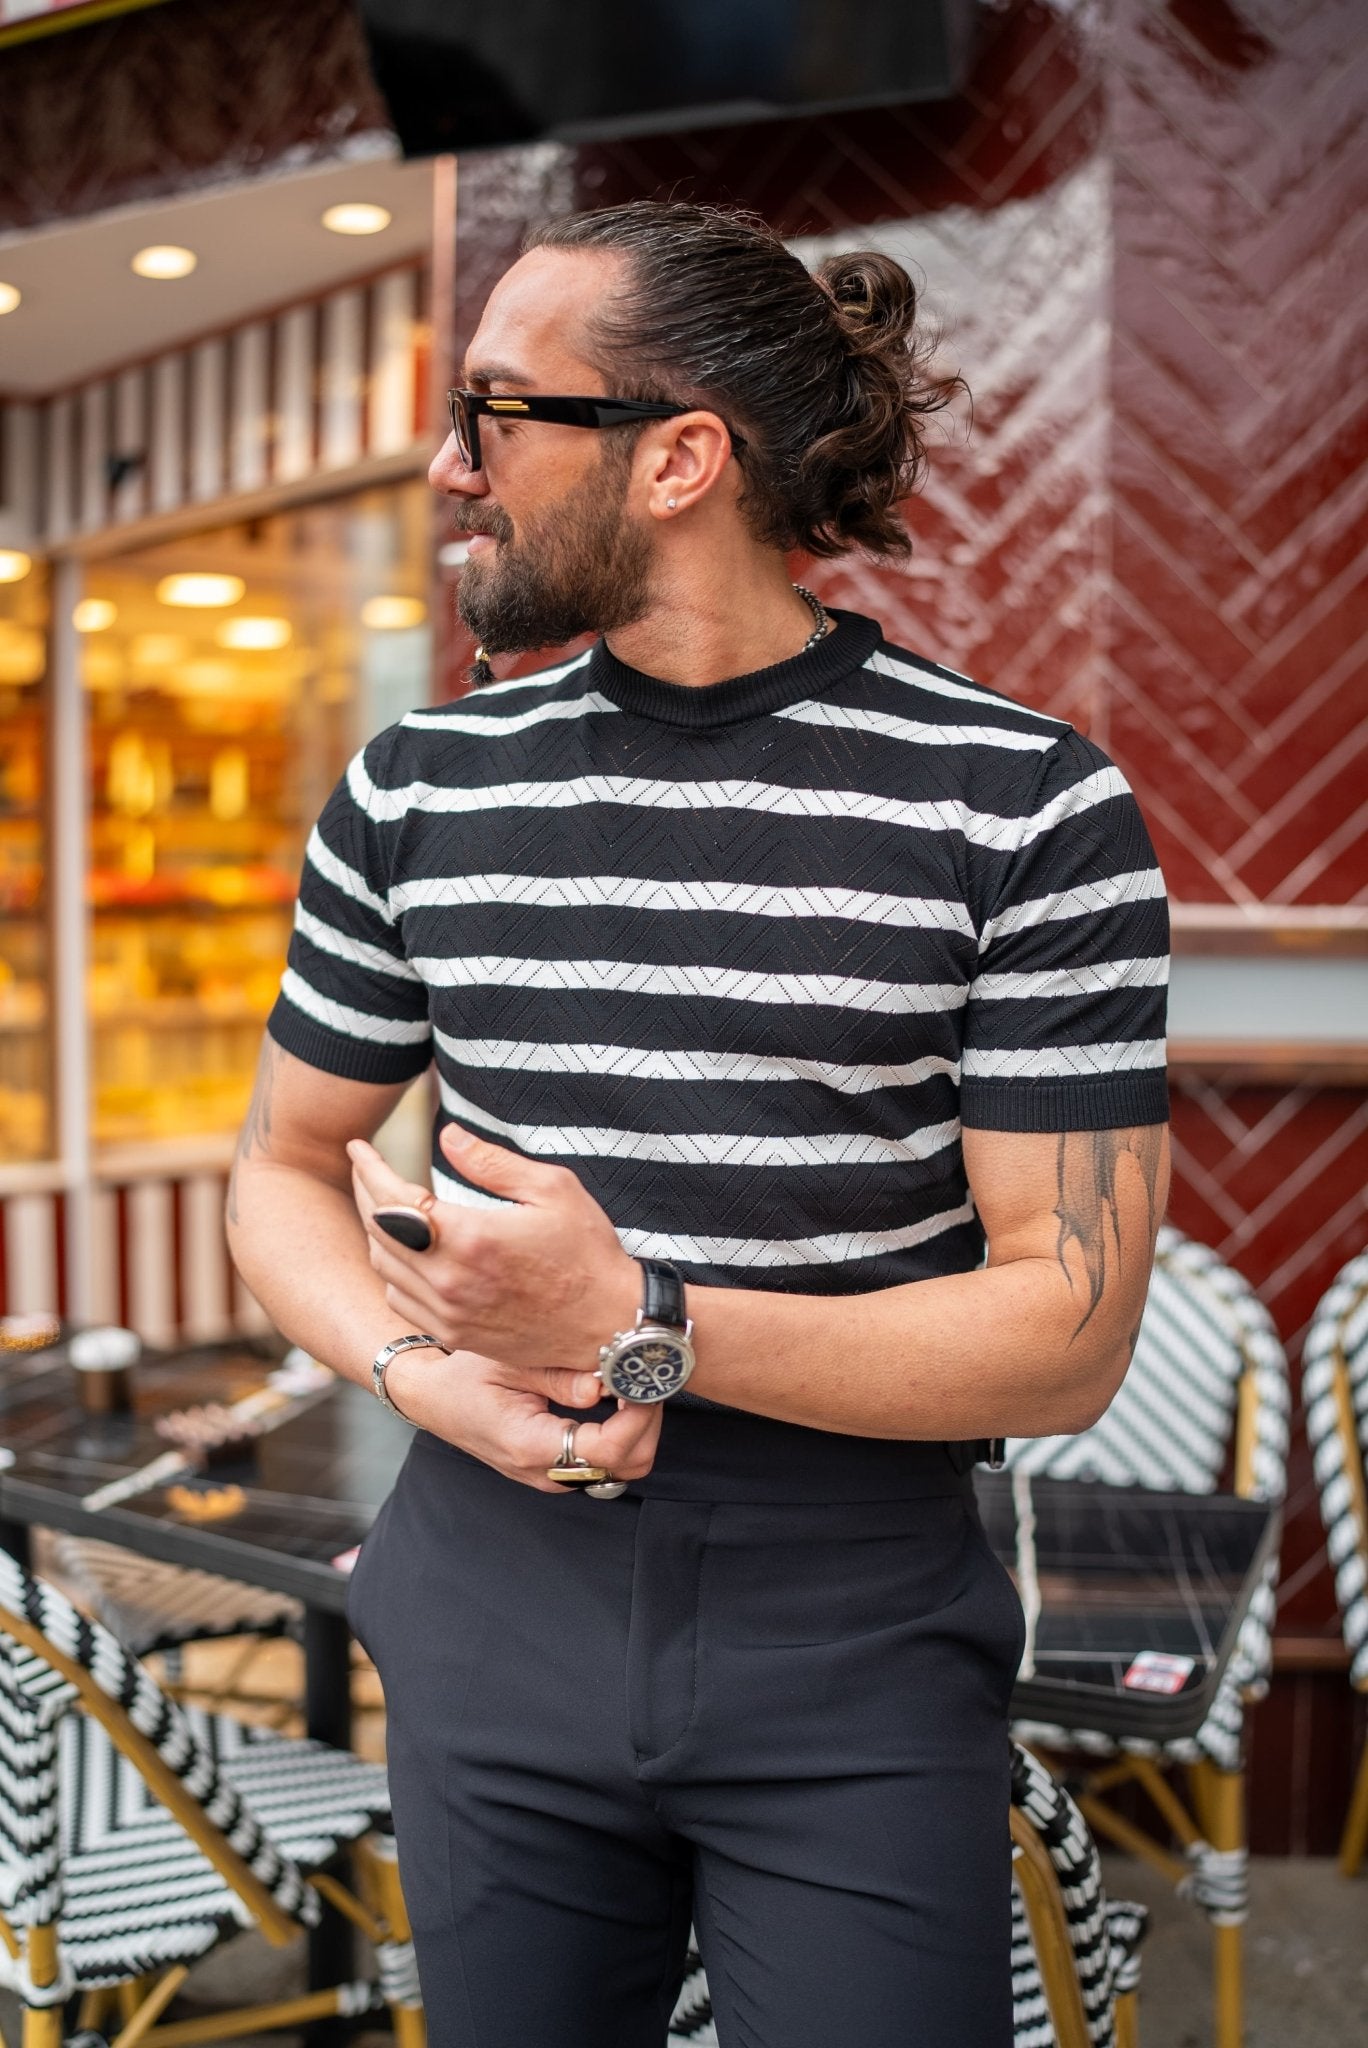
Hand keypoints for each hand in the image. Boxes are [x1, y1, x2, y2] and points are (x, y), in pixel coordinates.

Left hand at [348, 1125, 640, 1381]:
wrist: (611, 1325)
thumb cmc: (589, 1252)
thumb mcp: (552, 1189)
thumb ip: (492, 1162)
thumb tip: (446, 1136)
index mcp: (471, 1238)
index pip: (392, 1200)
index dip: (369, 1169)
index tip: (357, 1147)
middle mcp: (450, 1281)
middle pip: (378, 1234)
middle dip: (365, 1194)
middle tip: (365, 1169)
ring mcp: (450, 1314)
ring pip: (384, 1271)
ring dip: (376, 1235)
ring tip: (382, 1206)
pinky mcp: (457, 1336)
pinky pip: (402, 1302)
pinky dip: (393, 1273)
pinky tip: (406, 1253)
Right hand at [384, 1344, 662, 1494]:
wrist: (432, 1397)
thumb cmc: (463, 1375)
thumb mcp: (508, 1362)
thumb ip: (558, 1376)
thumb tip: (604, 1385)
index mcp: (531, 1445)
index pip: (609, 1450)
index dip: (638, 1416)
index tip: (643, 1380)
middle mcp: (545, 1471)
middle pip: (627, 1464)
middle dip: (647, 1421)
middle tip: (644, 1375)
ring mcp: (551, 1474)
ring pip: (622, 1466)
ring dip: (638, 1426)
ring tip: (630, 1381)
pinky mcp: (555, 1467)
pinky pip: (604, 1460)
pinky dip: (622, 1431)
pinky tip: (615, 1395)